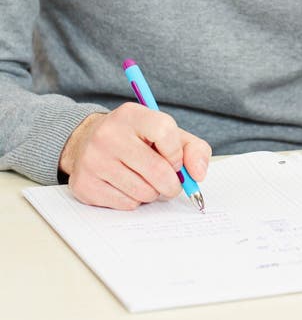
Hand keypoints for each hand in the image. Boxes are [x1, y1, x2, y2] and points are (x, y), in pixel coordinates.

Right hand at [58, 103, 211, 209]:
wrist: (86, 143)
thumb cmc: (136, 140)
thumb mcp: (165, 133)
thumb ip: (192, 148)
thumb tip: (198, 174)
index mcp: (132, 115)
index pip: (165, 132)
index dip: (177, 154)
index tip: (176, 162)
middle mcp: (109, 134)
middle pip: (158, 171)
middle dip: (172, 184)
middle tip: (170, 184)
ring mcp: (94, 160)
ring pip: (143, 192)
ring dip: (153, 194)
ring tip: (145, 181)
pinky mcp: (85, 184)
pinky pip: (126, 204)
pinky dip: (134, 201)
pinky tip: (127, 187)